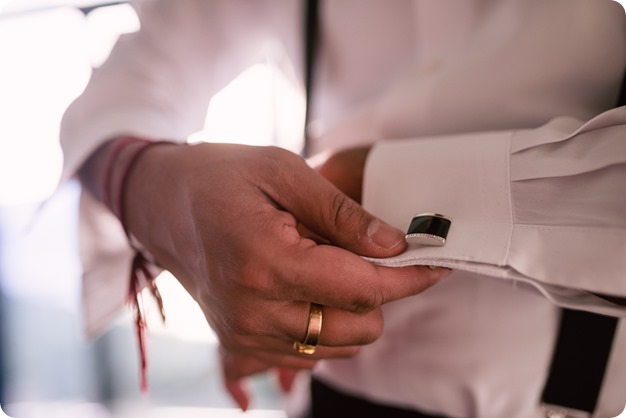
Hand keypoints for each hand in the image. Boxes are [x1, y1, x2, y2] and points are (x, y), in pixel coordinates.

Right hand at [113, 141, 446, 406]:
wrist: (160, 204)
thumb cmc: (220, 177)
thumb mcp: (283, 171)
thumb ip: (342, 214)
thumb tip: (395, 245)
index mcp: (269, 263)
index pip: (363, 289)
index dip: (409, 278)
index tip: (436, 263)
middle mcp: (256, 312)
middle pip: (359, 329)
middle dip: (380, 293)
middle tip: (366, 252)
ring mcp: (246, 334)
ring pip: (338, 348)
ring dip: (352, 311)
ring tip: (327, 265)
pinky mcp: (239, 344)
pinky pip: (307, 355)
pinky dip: (325, 327)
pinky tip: (311, 289)